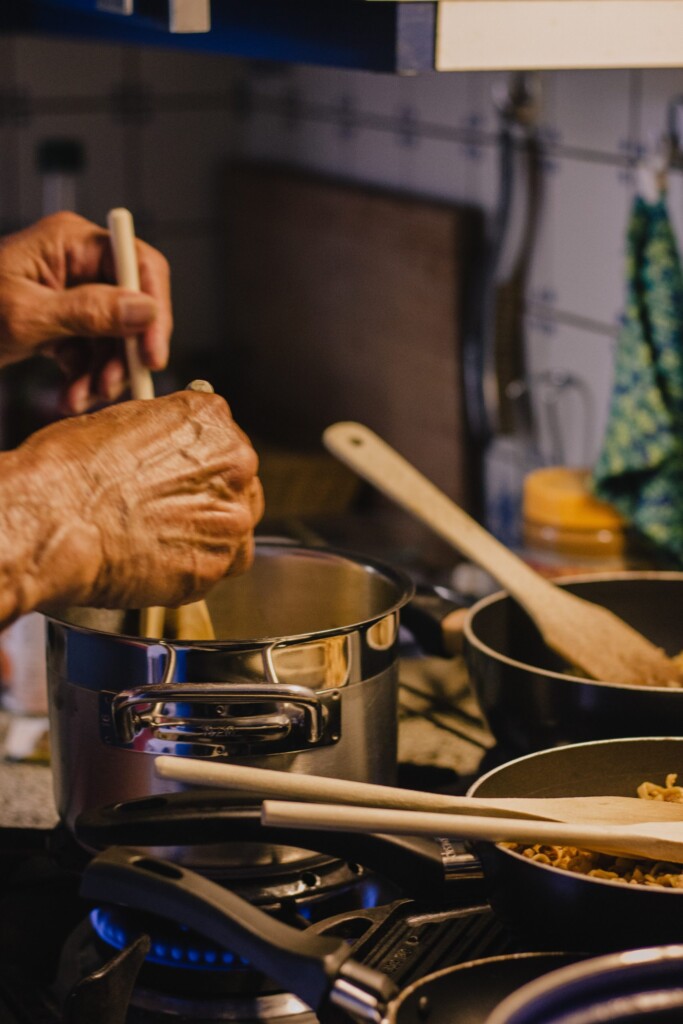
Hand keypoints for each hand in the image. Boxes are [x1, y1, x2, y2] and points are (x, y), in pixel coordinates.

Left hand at [0, 211, 171, 413]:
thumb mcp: (27, 315)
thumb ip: (90, 312)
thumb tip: (147, 310)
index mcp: (71, 242)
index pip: (138, 264)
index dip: (155, 310)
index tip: (153, 355)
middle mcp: (77, 263)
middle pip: (132, 305)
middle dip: (125, 351)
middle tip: (115, 387)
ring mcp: (70, 293)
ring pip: (114, 335)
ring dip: (104, 372)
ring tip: (82, 399)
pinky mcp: (62, 322)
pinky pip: (92, 350)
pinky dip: (86, 376)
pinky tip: (71, 397)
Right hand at [9, 391, 262, 614]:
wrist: (53, 522)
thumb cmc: (69, 471)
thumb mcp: (119, 422)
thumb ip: (161, 431)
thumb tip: (163, 444)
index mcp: (211, 421)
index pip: (224, 439)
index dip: (198, 461)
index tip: (181, 475)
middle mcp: (234, 467)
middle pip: (237, 485)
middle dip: (208, 498)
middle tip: (168, 511)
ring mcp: (229, 520)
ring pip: (232, 529)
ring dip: (205, 534)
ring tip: (160, 540)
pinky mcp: (214, 566)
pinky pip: (216, 568)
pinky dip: (193, 568)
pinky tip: (157, 562)